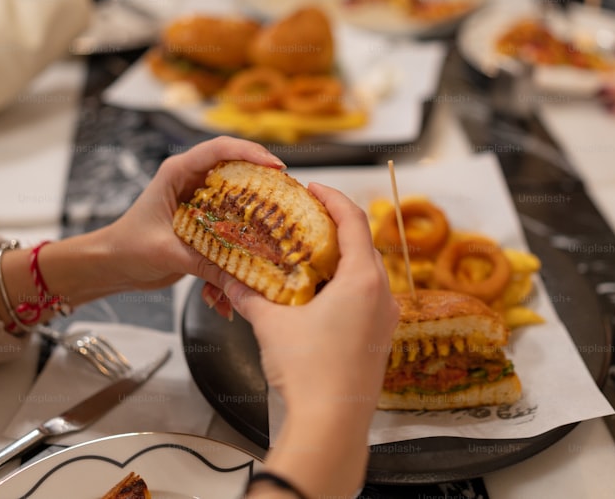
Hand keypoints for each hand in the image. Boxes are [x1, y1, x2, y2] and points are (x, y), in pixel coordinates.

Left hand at [95, 137, 284, 291]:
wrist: (112, 264)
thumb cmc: (127, 247)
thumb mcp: (167, 252)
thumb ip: (204, 262)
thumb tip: (240, 277)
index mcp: (178, 172)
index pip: (219, 149)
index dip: (250, 152)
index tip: (276, 166)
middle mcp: (192, 180)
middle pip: (236, 167)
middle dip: (264, 179)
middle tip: (288, 193)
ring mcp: (200, 199)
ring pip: (238, 194)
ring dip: (257, 207)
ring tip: (280, 218)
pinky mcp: (205, 220)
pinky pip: (231, 220)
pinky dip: (242, 235)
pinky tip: (252, 253)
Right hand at [213, 183, 398, 497]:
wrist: (332, 426)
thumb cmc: (309, 372)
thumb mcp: (272, 325)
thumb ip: (249, 294)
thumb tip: (228, 277)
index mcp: (363, 280)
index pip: (354, 220)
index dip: (332, 197)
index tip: (312, 188)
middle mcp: (383, 294)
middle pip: (362, 245)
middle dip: (333, 228)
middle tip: (304, 219)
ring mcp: (385, 319)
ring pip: (365, 273)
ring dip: (339, 260)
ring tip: (306, 256)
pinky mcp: (380, 339)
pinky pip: (367, 298)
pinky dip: (344, 287)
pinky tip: (317, 295)